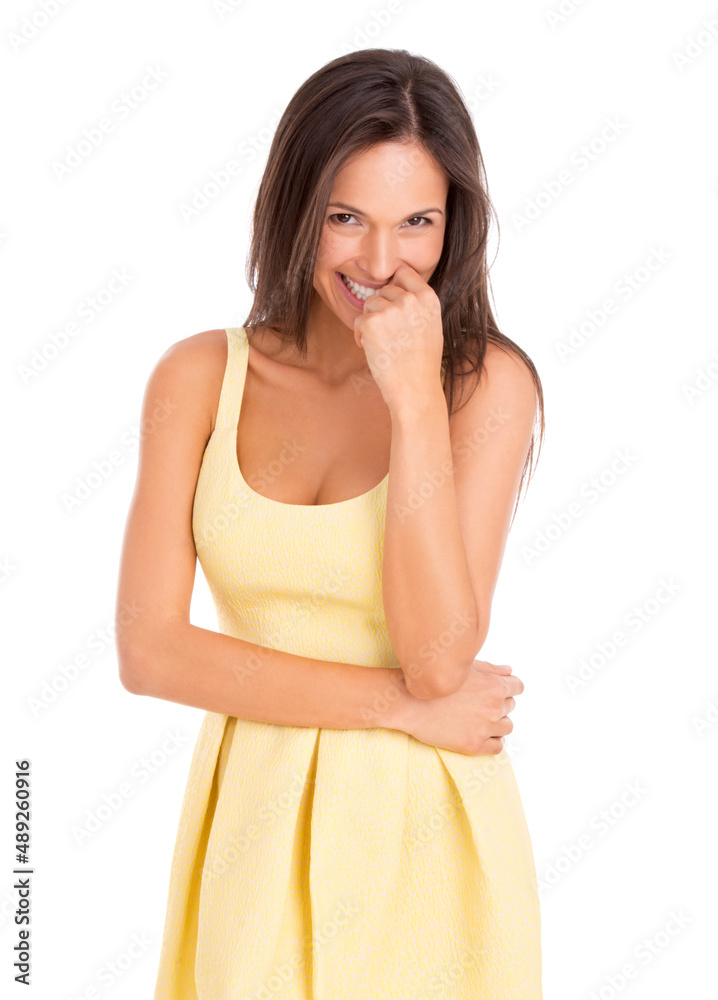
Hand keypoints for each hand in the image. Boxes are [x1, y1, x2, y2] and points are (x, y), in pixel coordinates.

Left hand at [353, 263, 443, 413]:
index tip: (392, 302)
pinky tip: (373, 350)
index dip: (395, 285)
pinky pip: (358, 320)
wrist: (415, 389)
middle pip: (384, 290)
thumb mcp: (431, 327)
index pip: (404, 272)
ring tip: (382, 344)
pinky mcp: (371, 322)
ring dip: (371, 322)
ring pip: (369, 304)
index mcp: (428, 299)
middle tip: (389, 334)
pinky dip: (361, 335)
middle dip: (382, 309)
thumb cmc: (422, 364)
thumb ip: (417, 306)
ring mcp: (390, 310)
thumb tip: (395, 290)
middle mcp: (410, 300)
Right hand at [401, 659, 523, 755]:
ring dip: (497, 723)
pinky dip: (492, 740)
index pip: (517, 687)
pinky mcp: (474, 745)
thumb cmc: (434, 680)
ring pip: (506, 727)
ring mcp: (484, 728)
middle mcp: (494, 707)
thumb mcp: (465, 667)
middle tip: (477, 702)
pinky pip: (497, 747)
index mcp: (494, 685)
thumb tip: (509, 672)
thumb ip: (491, 669)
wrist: (408, 701)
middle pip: (510, 706)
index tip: (496, 690)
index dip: (507, 687)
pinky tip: (478, 733)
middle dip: (498, 703)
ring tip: (477, 718)